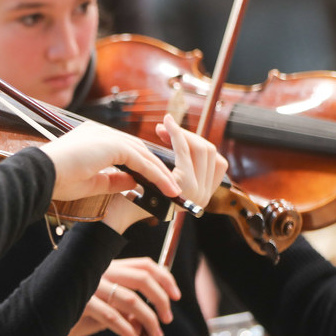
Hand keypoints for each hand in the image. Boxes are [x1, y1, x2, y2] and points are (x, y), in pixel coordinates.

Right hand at [40, 121, 177, 201]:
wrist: (40, 176)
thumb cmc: (57, 181)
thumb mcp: (91, 183)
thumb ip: (114, 180)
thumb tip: (135, 181)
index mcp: (92, 139)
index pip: (123, 149)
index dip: (140, 165)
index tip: (151, 181)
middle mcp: (100, 133)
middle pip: (137, 149)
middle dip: (155, 167)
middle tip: (170, 185)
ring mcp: (106, 136)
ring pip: (142, 153)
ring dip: (160, 172)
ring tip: (173, 190)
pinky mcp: (111, 145)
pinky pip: (140, 160)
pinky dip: (155, 174)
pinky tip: (166, 187)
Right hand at [65, 257, 180, 335]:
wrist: (47, 320)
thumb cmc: (80, 313)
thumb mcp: (108, 306)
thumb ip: (128, 307)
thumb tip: (153, 317)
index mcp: (108, 266)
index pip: (144, 264)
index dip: (165, 279)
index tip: (176, 296)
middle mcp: (100, 270)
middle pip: (142, 278)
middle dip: (161, 300)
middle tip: (167, 319)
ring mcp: (90, 284)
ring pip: (130, 299)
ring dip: (149, 320)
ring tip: (155, 335)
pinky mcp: (81, 301)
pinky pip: (112, 317)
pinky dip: (128, 330)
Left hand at [99, 115, 227, 231]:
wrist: (118, 210)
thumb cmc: (137, 193)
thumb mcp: (164, 182)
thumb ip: (178, 168)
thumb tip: (178, 139)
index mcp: (203, 196)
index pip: (217, 163)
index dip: (199, 144)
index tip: (178, 135)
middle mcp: (204, 196)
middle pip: (209, 152)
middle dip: (188, 135)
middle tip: (167, 126)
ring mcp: (197, 191)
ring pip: (201, 149)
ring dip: (182, 133)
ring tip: (165, 126)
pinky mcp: (185, 183)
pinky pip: (185, 151)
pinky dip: (177, 135)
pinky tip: (166, 127)